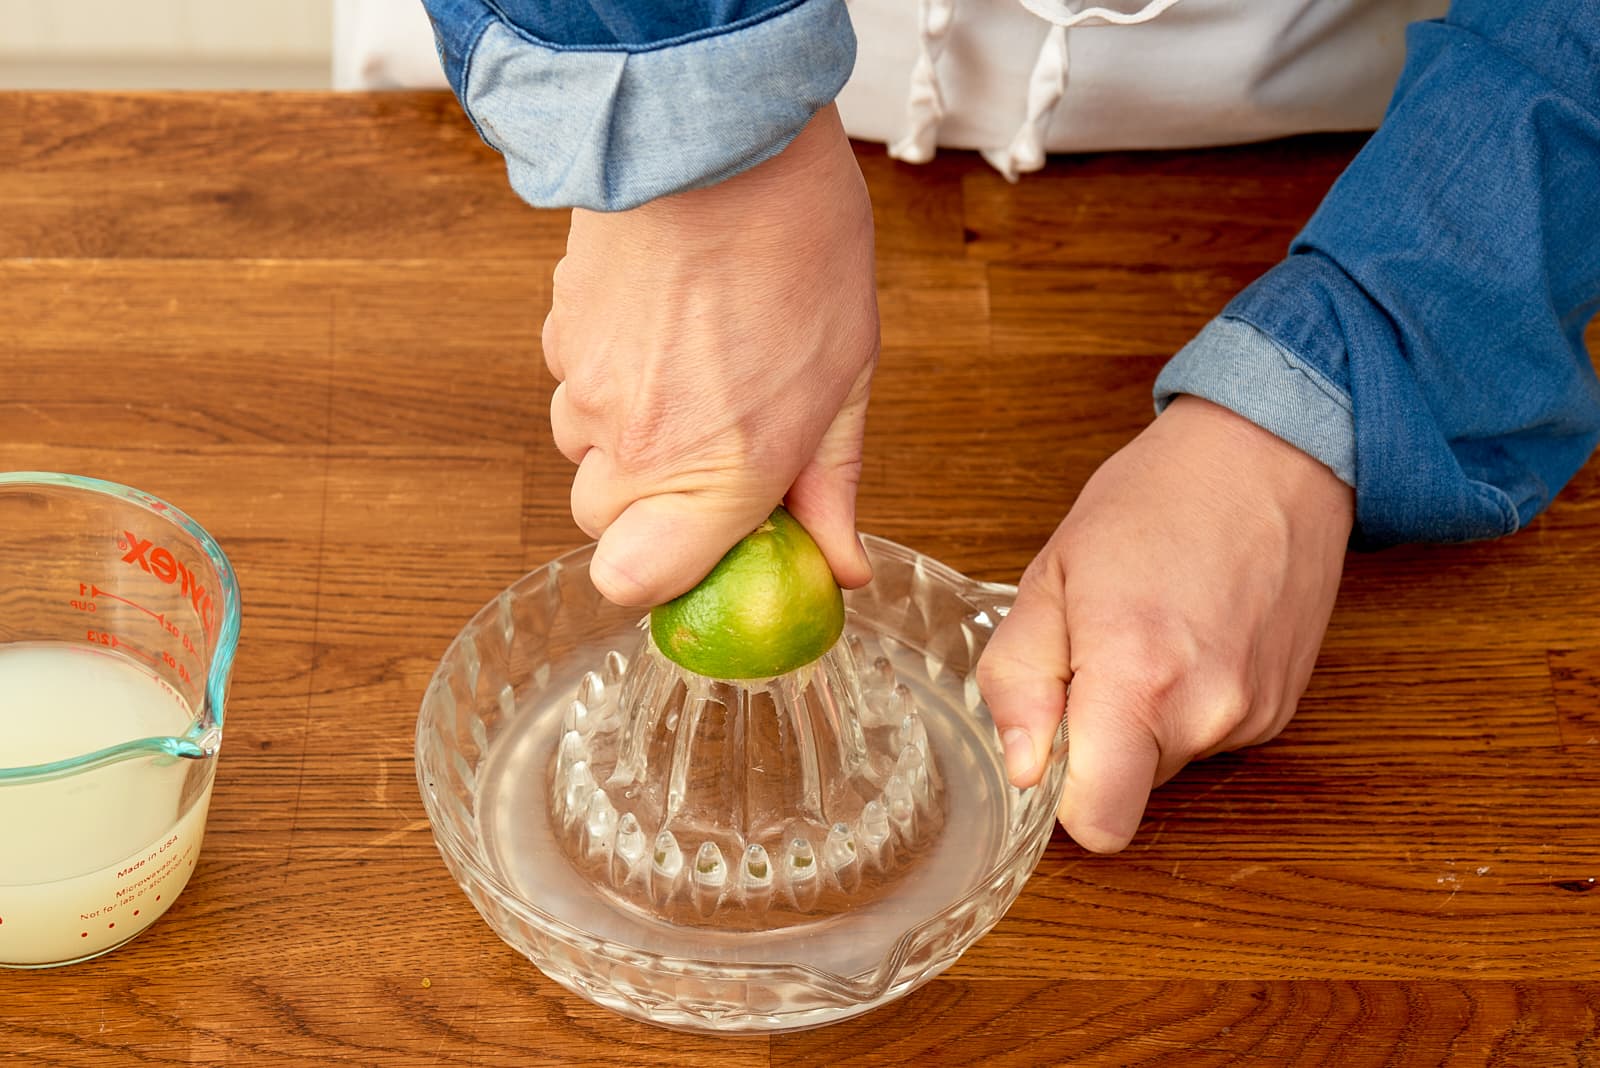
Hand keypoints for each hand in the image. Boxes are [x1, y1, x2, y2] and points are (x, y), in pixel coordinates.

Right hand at [541, 104, 878, 606]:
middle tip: (714, 447)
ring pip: (584, 453)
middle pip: (605, 525)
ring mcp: (585, 388)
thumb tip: (842, 567)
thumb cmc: (798, 246)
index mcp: (720, 470)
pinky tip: (660, 328)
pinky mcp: (558, 336)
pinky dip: (606, 380)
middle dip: (653, 503)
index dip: (661, 575)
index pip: (632, 584)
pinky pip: (572, 388)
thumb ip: (831, 486)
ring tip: (691, 371)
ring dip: (628, 439)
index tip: (710, 546)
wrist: (719, 133)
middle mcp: (637, 443)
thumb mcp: (845, 378)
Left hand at [977, 396, 1353, 852]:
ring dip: (1143, 718)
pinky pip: (1208, 735)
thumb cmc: (1154, 501)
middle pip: (1126, 788)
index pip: (1099, 825)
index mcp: (1139, 680)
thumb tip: (1022, 768)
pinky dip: (1187, 703)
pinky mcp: (1281, 708)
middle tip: (1097, 650)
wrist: (1270, 456)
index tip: (1053, 737)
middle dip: (1098, 739)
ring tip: (1149, 631)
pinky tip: (1190, 634)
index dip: (1064, 798)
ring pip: (1166, 762)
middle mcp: (1208, 713)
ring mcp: (1254, 714)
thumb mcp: (1051, 577)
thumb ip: (1020, 680)